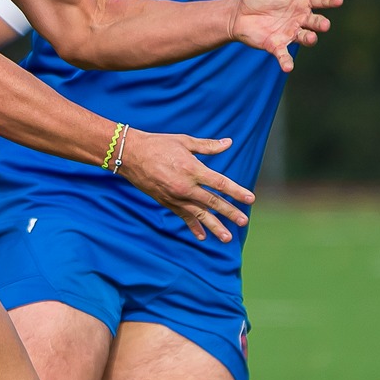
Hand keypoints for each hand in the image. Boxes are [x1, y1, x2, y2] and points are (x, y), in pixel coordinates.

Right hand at [114, 130, 252, 241]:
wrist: (130, 156)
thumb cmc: (158, 144)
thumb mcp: (184, 142)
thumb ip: (208, 146)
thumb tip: (228, 143)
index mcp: (192, 169)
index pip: (219, 183)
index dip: (236, 192)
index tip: (250, 199)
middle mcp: (185, 187)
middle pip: (212, 202)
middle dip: (230, 213)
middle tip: (244, 221)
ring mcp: (175, 197)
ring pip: (199, 214)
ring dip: (214, 226)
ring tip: (227, 238)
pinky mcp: (166, 202)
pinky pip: (183, 217)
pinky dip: (193, 227)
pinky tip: (202, 237)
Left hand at [229, 0, 341, 71]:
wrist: (239, 12)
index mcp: (300, 0)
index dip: (329, 0)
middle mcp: (298, 18)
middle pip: (315, 21)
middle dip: (320, 23)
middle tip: (324, 25)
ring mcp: (289, 32)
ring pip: (304, 37)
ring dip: (309, 38)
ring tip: (311, 38)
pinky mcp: (276, 44)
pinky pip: (284, 54)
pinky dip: (286, 61)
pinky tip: (288, 67)